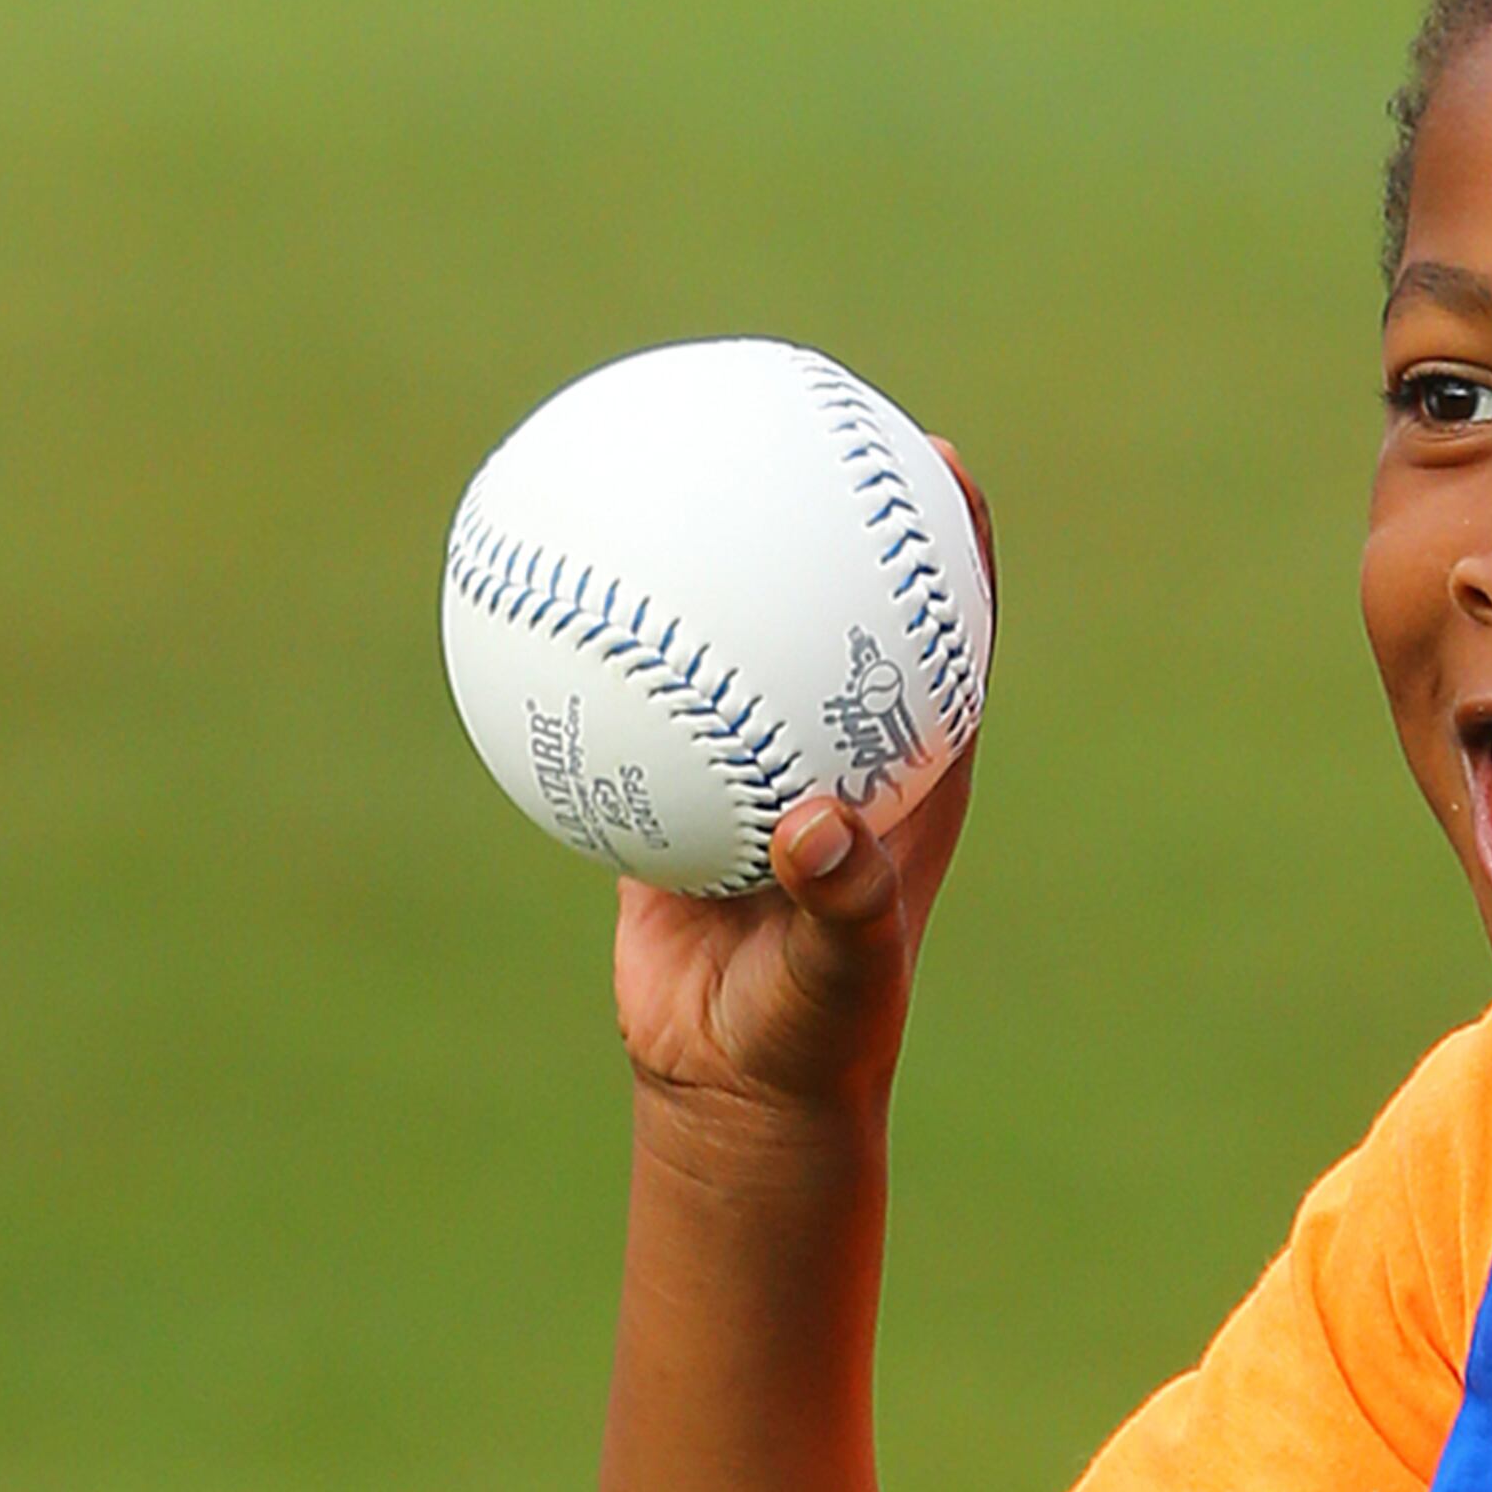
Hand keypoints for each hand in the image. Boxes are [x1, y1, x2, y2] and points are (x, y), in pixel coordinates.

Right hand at [610, 442, 996, 1134]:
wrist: (736, 1082)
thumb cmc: (817, 1030)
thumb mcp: (842, 970)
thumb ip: (843, 901)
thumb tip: (818, 824)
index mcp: (913, 762)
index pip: (952, 623)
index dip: (952, 534)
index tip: (928, 449)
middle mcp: (842, 742)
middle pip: (843, 595)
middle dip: (823, 504)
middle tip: (783, 410)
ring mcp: (757, 755)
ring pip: (735, 632)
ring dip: (704, 557)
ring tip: (651, 463)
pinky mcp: (680, 783)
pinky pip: (638, 692)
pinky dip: (601, 645)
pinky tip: (538, 588)